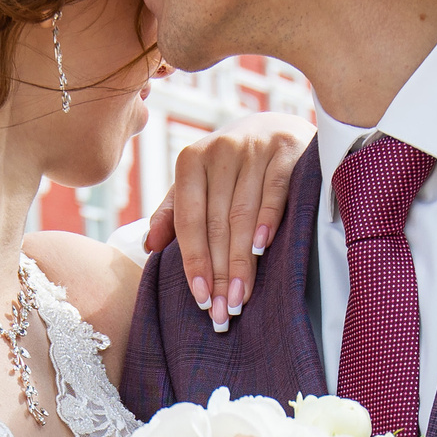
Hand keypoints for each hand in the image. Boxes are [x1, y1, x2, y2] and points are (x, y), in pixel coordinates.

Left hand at [140, 113, 314, 332]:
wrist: (277, 124)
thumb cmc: (231, 166)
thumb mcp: (198, 182)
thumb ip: (173, 211)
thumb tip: (149, 246)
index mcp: (192, 160)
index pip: (189, 219)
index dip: (194, 261)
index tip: (201, 299)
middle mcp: (220, 150)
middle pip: (217, 223)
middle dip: (220, 272)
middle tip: (223, 311)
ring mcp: (254, 147)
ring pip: (244, 214)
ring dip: (243, 261)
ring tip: (241, 297)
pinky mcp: (287, 149)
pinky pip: (275, 191)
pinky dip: (267, 220)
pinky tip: (261, 249)